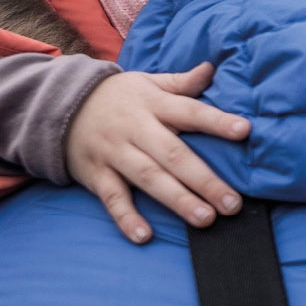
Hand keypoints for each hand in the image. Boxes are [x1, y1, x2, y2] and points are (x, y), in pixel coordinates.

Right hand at [66, 63, 250, 243]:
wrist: (60, 104)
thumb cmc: (119, 97)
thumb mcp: (147, 83)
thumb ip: (181, 82)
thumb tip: (211, 69)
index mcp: (153, 104)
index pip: (190, 111)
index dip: (216, 121)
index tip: (244, 131)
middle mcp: (136, 129)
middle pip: (173, 154)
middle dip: (204, 180)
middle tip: (232, 204)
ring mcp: (115, 153)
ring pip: (148, 178)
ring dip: (177, 200)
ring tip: (205, 219)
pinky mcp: (96, 174)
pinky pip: (112, 198)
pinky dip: (126, 218)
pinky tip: (144, 236)